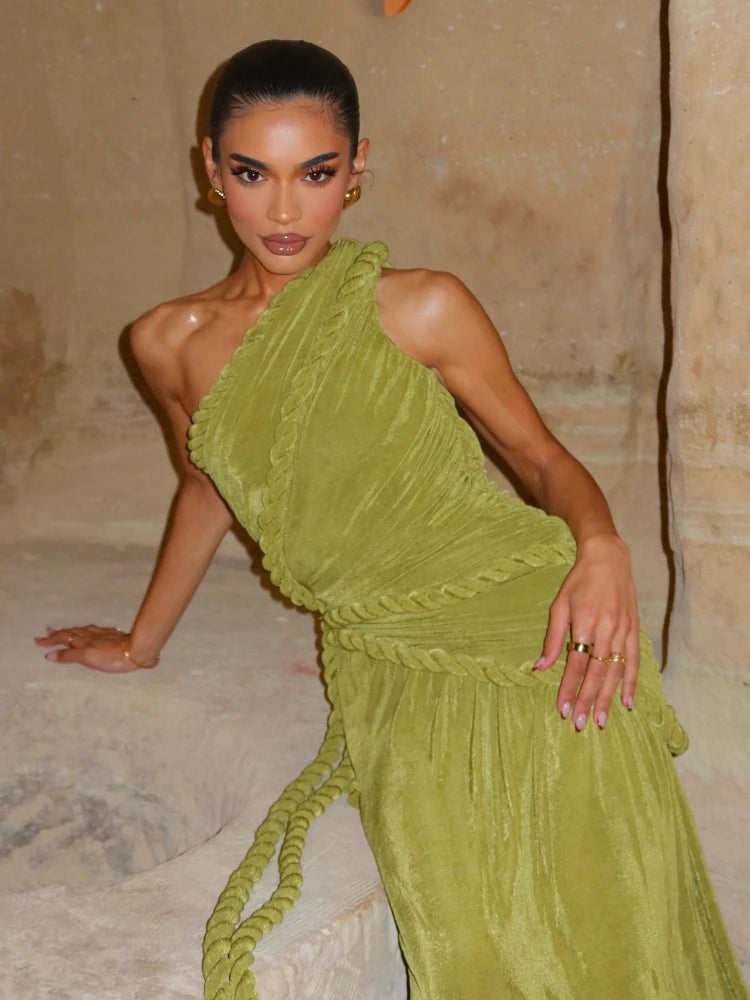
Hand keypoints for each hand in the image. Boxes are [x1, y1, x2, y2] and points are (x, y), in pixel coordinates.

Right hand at [34, 625, 144, 672]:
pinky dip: (87, 632)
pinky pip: (95, 631)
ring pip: (82, 631)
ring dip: (71, 631)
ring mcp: (103, 634)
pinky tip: (92, 632)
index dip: (50, 640)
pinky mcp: (113, 636)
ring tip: (65, 631)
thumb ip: (69, 656)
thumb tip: (49, 655)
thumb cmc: (111, 657)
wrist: (137, 649)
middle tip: (47, 631)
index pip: (63, 638)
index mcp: (83, 640)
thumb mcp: (87, 658)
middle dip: (58, 633)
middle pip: (71, 632)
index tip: (38, 641)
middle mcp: (91, 634)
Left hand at [534, 535, 639, 729]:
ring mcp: (623, 631)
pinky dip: (632, 683)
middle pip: (597, 673)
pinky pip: (635, 661)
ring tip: (602, 721)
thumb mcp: (559, 605)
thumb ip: (552, 639)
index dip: (569, 689)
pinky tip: (627, 702)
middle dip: (588, 701)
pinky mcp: (634, 630)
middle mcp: (607, 630)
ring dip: (609, 698)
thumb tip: (540, 668)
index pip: (576, 664)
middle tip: (581, 724)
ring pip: (616, 672)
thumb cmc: (579, 581)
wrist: (609, 558)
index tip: (562, 710)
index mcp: (585, 623)